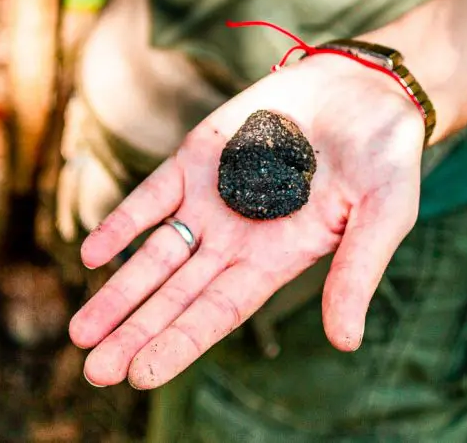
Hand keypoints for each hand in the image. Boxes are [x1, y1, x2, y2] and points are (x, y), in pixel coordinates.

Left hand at [69, 54, 424, 387]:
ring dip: (119, 290)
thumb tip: (346, 342)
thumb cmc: (385, 157)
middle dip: (136, 330)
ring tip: (81, 333)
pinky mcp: (199, 156)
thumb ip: (357, 272)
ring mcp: (214, 197)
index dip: (180, 342)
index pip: (219, 312)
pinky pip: (152, 195)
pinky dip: (123, 223)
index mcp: (277, 260)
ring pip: (157, 253)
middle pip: (177, 294)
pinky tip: (92, 254)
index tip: (140, 375)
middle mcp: (237, 237)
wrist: (366, 90)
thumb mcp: (383, 216)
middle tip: (95, 370)